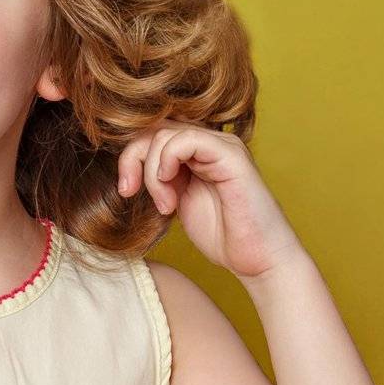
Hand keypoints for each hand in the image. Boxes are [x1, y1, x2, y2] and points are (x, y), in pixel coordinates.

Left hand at [118, 118, 303, 278]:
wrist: (257, 258)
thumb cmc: (223, 235)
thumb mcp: (177, 201)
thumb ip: (160, 179)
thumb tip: (128, 166)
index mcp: (196, 152)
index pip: (152, 132)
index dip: (130, 155)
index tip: (126, 189)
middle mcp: (209, 142)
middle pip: (154, 126)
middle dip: (132, 158)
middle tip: (129, 191)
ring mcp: (221, 146)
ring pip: (165, 133)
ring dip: (152, 172)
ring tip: (165, 205)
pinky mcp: (231, 156)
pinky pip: (188, 139)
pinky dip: (168, 161)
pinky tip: (170, 191)